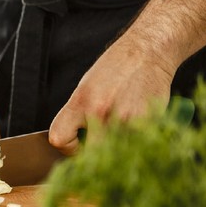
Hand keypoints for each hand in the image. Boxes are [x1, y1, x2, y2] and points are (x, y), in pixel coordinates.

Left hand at [49, 38, 174, 155]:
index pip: (58, 138)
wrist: (147, 51)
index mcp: (80, 102)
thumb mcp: (86, 88)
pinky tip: (136, 128)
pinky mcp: (146, 122)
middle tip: (102, 144)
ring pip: (114, 154)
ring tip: (120, 133)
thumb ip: (78, 115)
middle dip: (94, 154)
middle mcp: (98, 111)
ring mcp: (123, 119)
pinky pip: (136, 147)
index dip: (67, 146)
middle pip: (89, 154)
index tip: (78, 142)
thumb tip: (73, 141)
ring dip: (116, 150)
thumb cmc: (115, 69)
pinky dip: (135, 144)